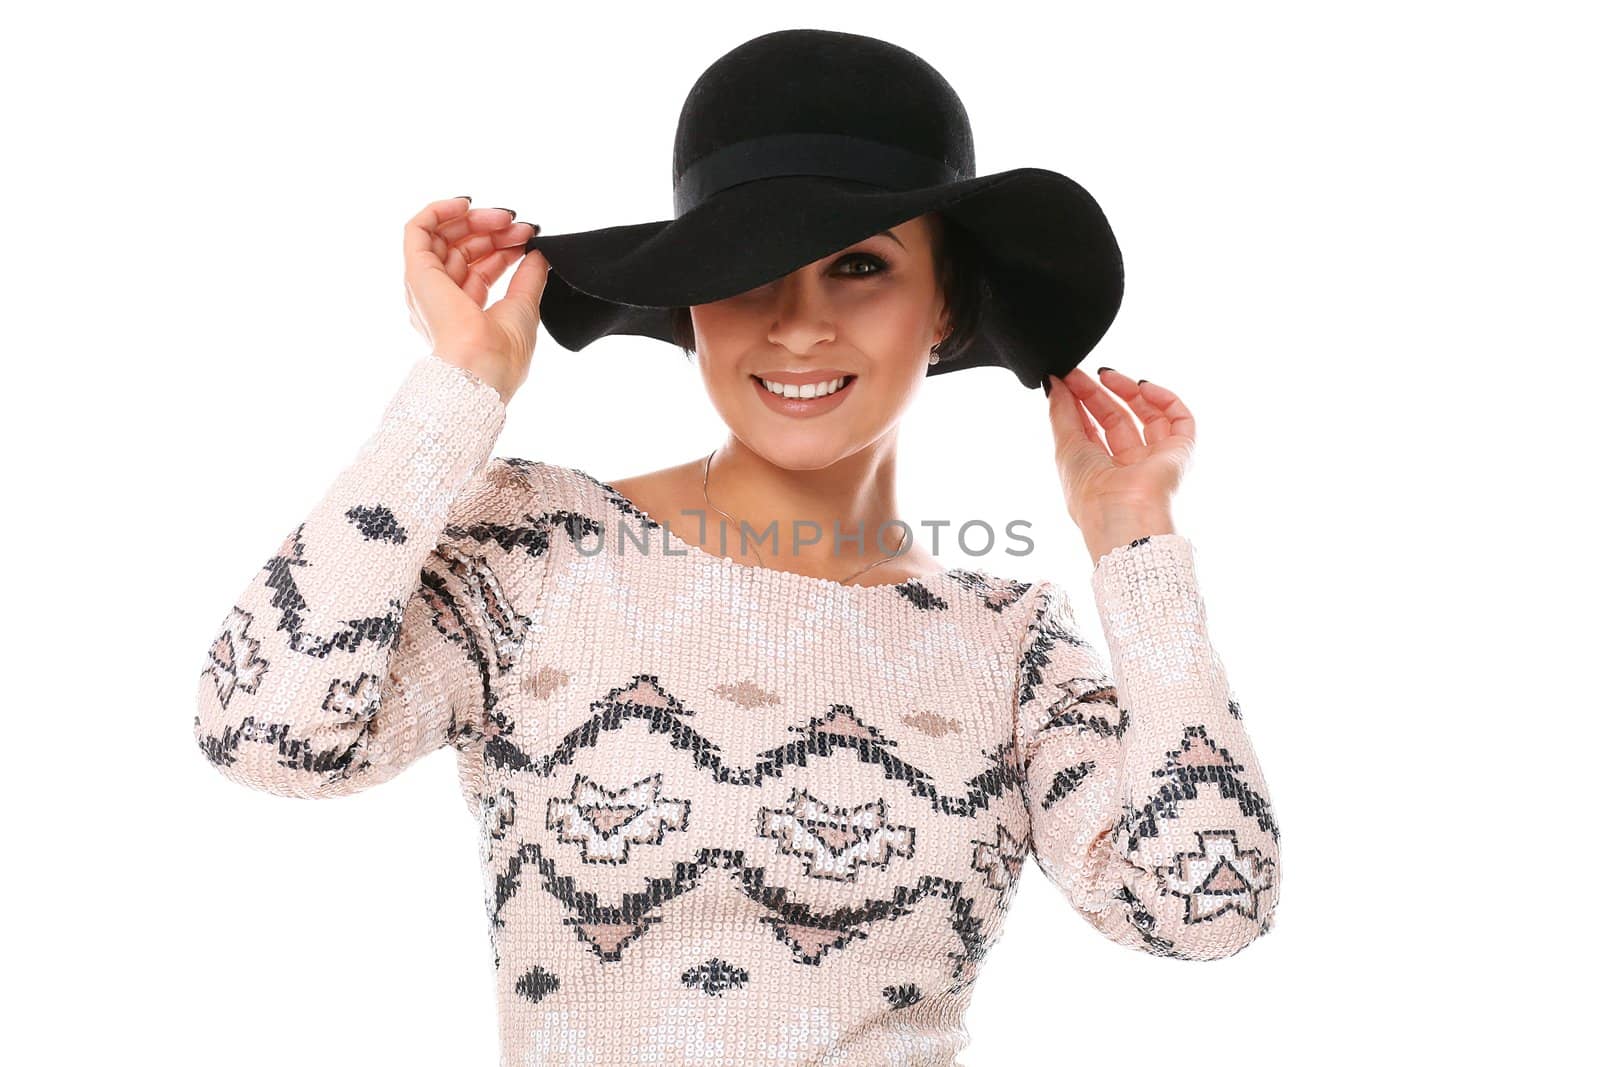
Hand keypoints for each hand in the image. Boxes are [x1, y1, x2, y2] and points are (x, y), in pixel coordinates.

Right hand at [402, 196, 546, 403]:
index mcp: (462, 314)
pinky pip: (417, 230)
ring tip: (504, 218)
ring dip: (475, 221)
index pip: (479, 269)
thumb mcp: (523, 308)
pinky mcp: (416, 273)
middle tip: (519, 225)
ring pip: (443, 238)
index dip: (503, 248)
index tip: (527, 237)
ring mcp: (426, 286)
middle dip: (493, 232)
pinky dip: (438, 211)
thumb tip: (538, 254)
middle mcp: (439, 299)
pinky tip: (465, 204)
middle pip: (462, 251)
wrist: (482, 367)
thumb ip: (528, 278)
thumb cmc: (502, 353)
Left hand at [1044, 366, 1193, 543]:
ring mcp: (1156, 458)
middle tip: (1079, 372)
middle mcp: (1130, 466)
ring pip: (1147, 415)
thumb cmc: (1090, 494)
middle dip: (1097, 394)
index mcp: (1101, 471)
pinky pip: (1179, 419)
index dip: (1080, 402)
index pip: (1093, 429)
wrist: (1123, 517)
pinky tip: (1142, 386)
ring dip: (1126, 391)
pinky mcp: (1180, 453)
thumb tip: (1053, 383)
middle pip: (1117, 419)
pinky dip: (1164, 398)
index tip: (1066, 379)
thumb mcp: (1066, 448)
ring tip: (1105, 374)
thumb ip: (1060, 414)